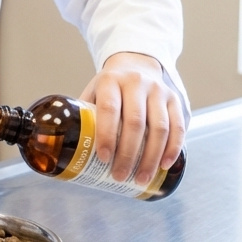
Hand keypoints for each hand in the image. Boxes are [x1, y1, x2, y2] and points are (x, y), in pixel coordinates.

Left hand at [79, 52, 185, 185]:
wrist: (137, 64)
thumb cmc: (110, 86)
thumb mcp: (94, 91)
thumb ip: (84, 113)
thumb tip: (64, 145)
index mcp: (110, 81)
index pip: (109, 109)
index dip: (106, 135)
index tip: (103, 158)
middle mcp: (136, 83)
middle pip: (135, 123)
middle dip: (128, 154)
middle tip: (120, 176)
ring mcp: (158, 90)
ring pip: (159, 128)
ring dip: (151, 157)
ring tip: (141, 178)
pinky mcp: (175, 99)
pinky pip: (177, 127)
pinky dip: (172, 148)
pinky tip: (164, 164)